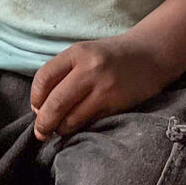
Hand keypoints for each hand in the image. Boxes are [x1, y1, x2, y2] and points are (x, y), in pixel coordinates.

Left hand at [30, 33, 178, 139]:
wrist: (150, 55)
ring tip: (60, 128)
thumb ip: (62, 73)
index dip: (35, 98)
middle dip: (43, 122)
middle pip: (54, 103)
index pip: (44, 78)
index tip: (36, 108)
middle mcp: (89, 69)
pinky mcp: (117, 105)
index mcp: (77, 53)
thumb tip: (40, 107)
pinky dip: (79, 129)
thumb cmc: (110, 56)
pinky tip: (78, 126)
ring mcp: (104, 88)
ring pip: (71, 119)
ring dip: (61, 128)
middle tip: (40, 131)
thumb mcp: (84, 53)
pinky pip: (90, 123)